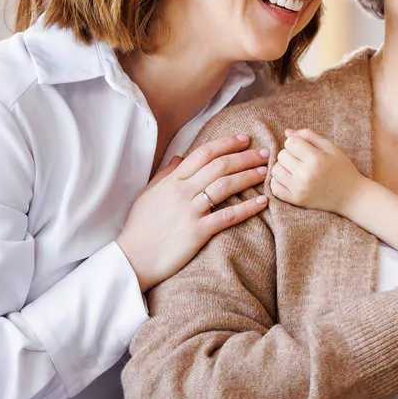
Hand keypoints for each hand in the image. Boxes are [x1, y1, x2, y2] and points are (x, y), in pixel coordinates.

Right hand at [117, 134, 269, 291]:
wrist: (131, 258)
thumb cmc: (139, 226)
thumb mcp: (148, 194)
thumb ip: (166, 174)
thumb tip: (180, 156)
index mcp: (172, 181)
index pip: (203, 154)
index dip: (226, 144)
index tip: (245, 139)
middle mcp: (182, 192)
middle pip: (219, 166)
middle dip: (245, 157)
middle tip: (265, 153)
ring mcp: (190, 211)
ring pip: (225, 186)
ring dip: (248, 176)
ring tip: (266, 172)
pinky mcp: (197, 232)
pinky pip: (227, 216)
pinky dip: (247, 208)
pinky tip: (262, 202)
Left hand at [269, 128, 363, 214]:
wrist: (352, 197)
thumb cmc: (342, 169)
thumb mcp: (331, 148)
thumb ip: (309, 136)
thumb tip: (287, 132)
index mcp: (316, 159)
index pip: (290, 143)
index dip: (295, 143)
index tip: (304, 148)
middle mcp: (306, 174)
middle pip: (282, 155)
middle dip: (289, 154)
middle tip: (301, 160)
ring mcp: (300, 189)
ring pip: (275, 170)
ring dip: (283, 167)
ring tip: (295, 169)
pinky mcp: (297, 200)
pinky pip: (274, 187)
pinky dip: (278, 182)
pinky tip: (290, 180)